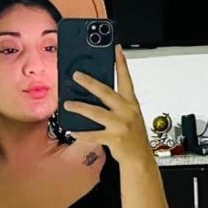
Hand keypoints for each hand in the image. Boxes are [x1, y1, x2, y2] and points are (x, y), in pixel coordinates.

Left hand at [62, 44, 153, 165]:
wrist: (139, 157)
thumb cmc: (133, 135)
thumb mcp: (129, 115)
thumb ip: (116, 104)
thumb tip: (95, 93)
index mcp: (131, 103)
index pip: (126, 79)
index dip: (121, 63)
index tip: (116, 49)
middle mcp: (126, 111)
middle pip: (106, 92)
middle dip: (90, 83)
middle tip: (77, 76)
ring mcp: (120, 125)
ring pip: (96, 113)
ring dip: (80, 107)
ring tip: (67, 104)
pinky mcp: (113, 138)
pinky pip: (93, 134)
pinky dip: (81, 132)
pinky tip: (72, 129)